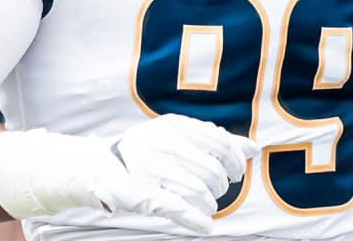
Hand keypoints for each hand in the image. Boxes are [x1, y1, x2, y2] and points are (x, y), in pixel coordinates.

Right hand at [101, 114, 258, 229]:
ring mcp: (152, 169)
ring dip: (210, 203)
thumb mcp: (176, 135)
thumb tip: (254, 148)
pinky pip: (180, 210)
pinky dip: (198, 221)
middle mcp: (163, 144)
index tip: (236, 172)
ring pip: (200, 192)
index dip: (235, 161)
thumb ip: (215, 139)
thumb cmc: (147, 149)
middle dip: (222, 185)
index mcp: (173, 125)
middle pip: (213, 170)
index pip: (220, 142)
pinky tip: (206, 225)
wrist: (98, 164)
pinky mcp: (143, 196)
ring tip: (206, 204)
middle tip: (217, 189)